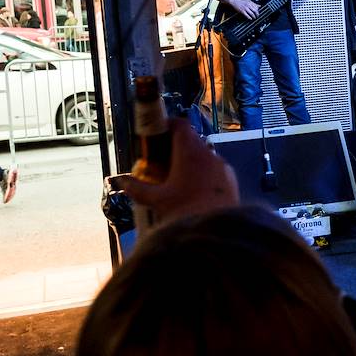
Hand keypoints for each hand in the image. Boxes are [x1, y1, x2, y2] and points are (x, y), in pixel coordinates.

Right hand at [115, 119, 239, 228]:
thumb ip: (137, 188)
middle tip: (162, 160)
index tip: (156, 134)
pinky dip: (204, 174)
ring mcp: (223, 167)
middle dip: (176, 147)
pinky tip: (196, 191)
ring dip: (191, 161)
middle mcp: (209, 154)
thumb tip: (122, 181)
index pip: (180, 125)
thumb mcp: (156, 200)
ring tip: (178, 178)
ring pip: (205, 156)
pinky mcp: (232, 181)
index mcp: (190, 152)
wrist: (217, 230)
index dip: (167, 125)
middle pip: (192, 140)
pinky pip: (215, 170)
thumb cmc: (185, 210)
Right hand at [228, 0, 260, 19]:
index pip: (256, 7)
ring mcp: (245, 8)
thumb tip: (259, 6)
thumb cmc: (240, 0)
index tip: (258, 13)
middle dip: (257, 14)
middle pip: (255, 10)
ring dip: (254, 16)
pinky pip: (247, 15)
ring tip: (254, 18)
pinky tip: (250, 18)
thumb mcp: (248, 0)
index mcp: (250, 2)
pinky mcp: (242, 11)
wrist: (234, 0)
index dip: (258, 11)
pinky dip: (249, 17)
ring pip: (251, 13)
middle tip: (257, 16)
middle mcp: (248, 5)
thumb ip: (254, 3)